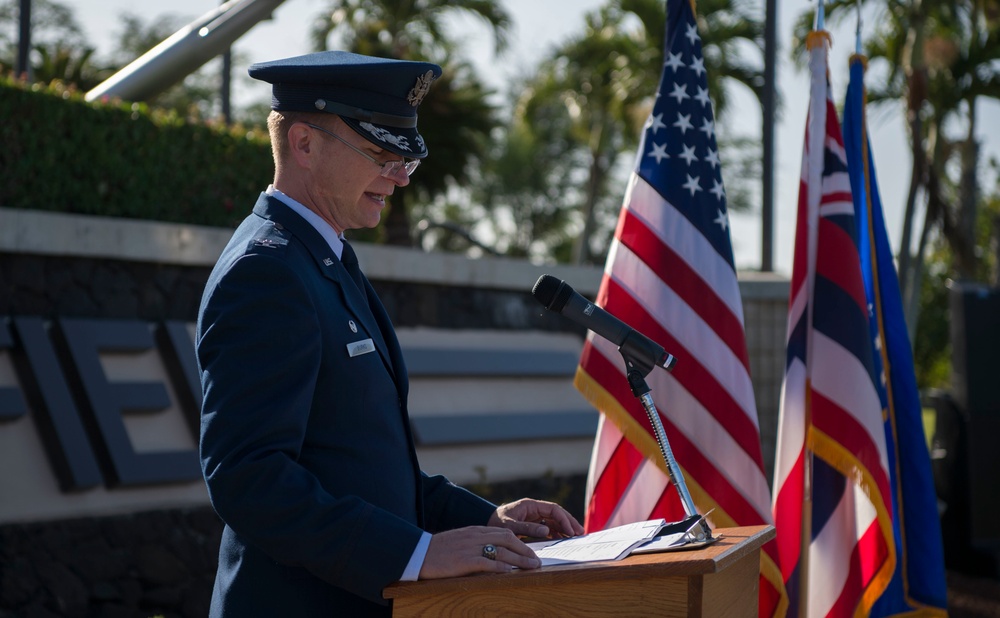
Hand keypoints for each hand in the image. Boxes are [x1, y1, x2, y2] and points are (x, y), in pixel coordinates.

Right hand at [419, 526, 539, 578]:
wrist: (417, 552)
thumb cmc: (438, 549)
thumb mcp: (459, 541)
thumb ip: (475, 543)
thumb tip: (491, 553)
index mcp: (475, 530)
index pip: (504, 532)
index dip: (520, 542)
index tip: (530, 552)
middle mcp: (476, 536)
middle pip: (508, 539)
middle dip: (525, 550)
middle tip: (537, 561)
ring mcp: (470, 548)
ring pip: (502, 552)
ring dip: (520, 560)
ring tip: (532, 567)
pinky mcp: (463, 561)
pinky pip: (486, 563)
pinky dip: (500, 567)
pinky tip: (510, 572)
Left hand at [488, 498, 584, 539]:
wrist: (485, 527)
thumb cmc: (495, 524)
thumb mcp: (509, 527)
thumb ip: (527, 528)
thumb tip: (546, 531)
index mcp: (530, 505)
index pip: (553, 509)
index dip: (564, 519)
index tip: (571, 530)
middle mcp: (534, 509)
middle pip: (557, 514)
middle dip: (569, 522)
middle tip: (580, 533)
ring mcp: (534, 517)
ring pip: (554, 521)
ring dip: (564, 528)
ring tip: (574, 537)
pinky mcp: (532, 524)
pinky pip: (548, 527)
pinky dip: (556, 532)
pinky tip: (562, 539)